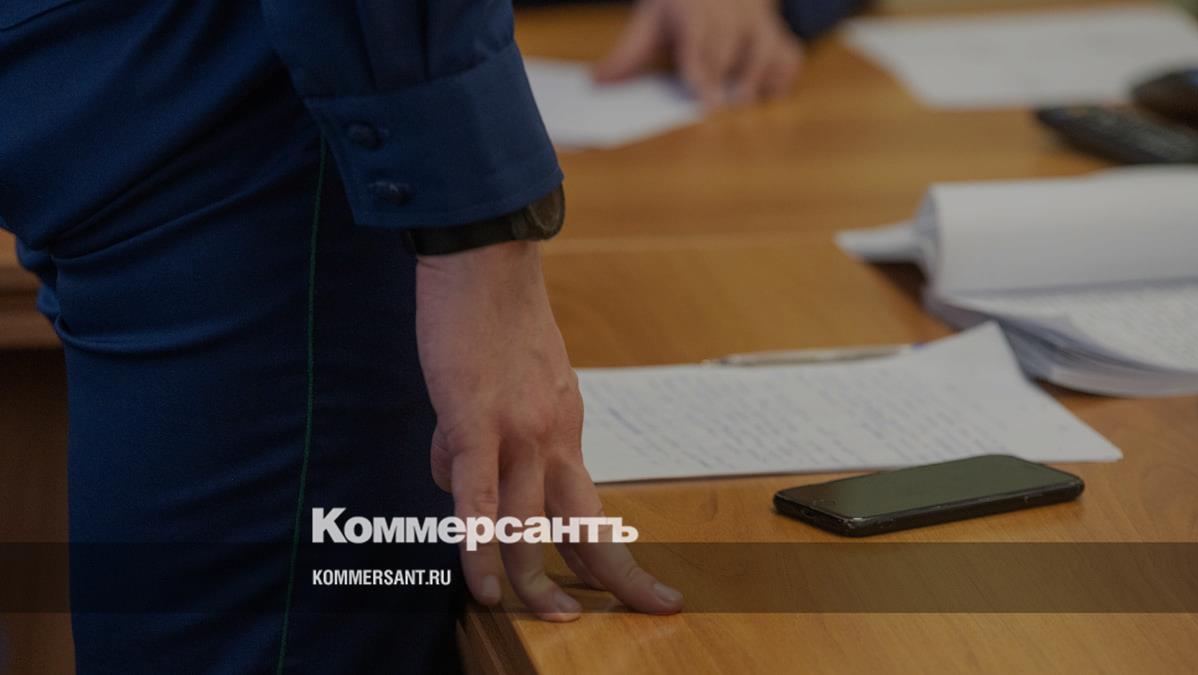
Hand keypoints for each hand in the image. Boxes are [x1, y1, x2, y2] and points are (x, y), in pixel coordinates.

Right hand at [415, 240, 683, 620]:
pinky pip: (478, 497)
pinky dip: (479, 546)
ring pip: (529, 523)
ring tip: (549, 619)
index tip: (650, 593)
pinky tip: (485, 585)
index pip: (590, 508)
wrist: (485, 258)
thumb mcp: (512, 385)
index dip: (615, 557)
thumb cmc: (492, 318)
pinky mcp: (474, 421)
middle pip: (581, 524)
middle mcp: (553, 437)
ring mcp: (517, 432)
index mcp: (564, 429)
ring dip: (537, 579)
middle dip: (609, 580)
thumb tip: (460, 478)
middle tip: (632, 617)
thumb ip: (495, 436)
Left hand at [594, 0, 803, 106]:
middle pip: (730, 48)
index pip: (698, 40)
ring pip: (764, 48)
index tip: (702, 100)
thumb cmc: (681, 7)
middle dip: (724, 78)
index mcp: (694, 7)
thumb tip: (597, 82)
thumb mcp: (651, 21)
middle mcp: (730, 11)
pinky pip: (787, 54)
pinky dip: (782, 73)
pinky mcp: (776, 33)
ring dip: (757, 77)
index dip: (701, 71)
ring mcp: (757, 21)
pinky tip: (770, 92)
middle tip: (718, 109)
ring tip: (744, 102)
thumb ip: (627, 54)